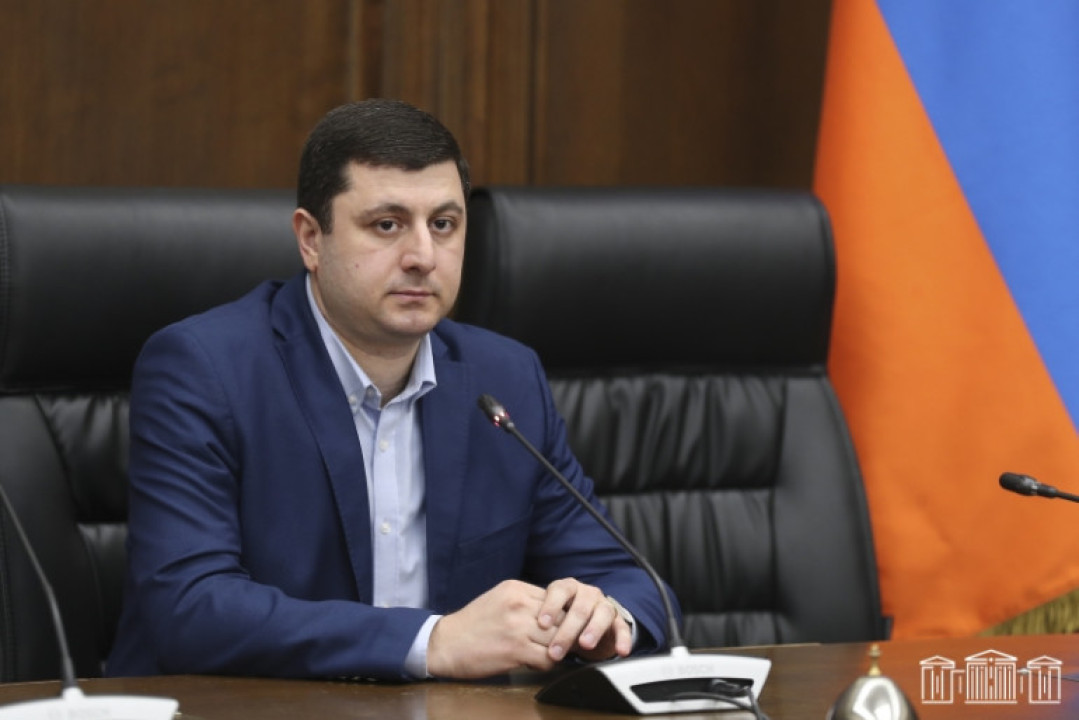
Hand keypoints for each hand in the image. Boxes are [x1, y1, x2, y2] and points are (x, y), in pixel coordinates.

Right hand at [426, 579, 557, 678]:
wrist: (446, 643)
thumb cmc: (473, 624)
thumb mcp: (499, 599)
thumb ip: (526, 601)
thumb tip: (553, 613)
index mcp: (516, 589)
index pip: (556, 600)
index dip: (560, 616)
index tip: (556, 628)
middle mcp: (520, 604)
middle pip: (561, 618)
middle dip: (563, 633)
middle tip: (556, 644)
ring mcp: (519, 626)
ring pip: (558, 638)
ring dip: (555, 650)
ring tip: (544, 654)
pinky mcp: (516, 649)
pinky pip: (548, 658)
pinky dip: (546, 664)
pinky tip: (534, 663)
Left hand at [536, 578, 631, 662]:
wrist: (588, 627)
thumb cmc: (562, 622)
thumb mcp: (550, 619)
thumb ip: (539, 622)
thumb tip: (519, 634)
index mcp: (568, 588)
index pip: (559, 590)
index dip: (551, 605)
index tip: (542, 623)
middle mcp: (587, 593)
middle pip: (579, 606)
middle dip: (567, 629)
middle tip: (557, 649)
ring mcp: (604, 605)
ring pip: (602, 613)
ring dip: (593, 629)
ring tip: (585, 644)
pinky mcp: (618, 621)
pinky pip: (622, 627)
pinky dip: (623, 639)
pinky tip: (620, 650)